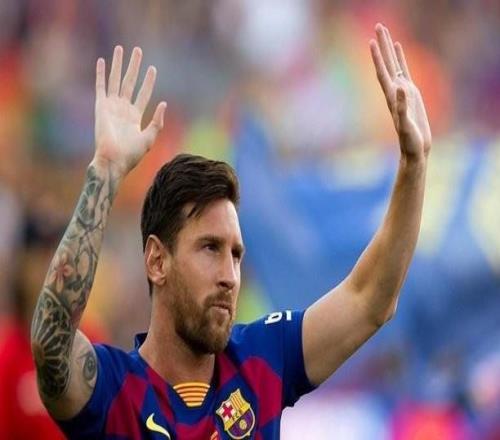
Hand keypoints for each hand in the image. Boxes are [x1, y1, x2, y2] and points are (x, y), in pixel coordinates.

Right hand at [94, 46, 166, 176]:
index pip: (143, 93)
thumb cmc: (132, 154)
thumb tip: (163, 104)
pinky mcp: (101, 107)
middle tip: (137, 50)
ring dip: (118, 64)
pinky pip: (101, 86)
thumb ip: (157, 121)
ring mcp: (111, 106)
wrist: (114, 160)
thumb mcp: (149, 138)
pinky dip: (101, 74)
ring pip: (116, 80)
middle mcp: (123, 109)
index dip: (148, 81)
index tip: (152, 68)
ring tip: (121, 48)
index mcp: (135, 117)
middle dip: (134, 66)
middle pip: (130, 82)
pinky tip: (103, 61)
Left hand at [370, 24, 430, 159]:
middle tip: (379, 26)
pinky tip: (398, 48)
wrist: (414, 148)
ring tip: (386, 31)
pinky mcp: (411, 92)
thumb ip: (402, 107)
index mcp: (391, 96)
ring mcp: (402, 90)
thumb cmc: (409, 139)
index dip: (377, 57)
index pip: (382, 72)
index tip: (371, 41)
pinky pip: (404, 70)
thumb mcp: (406, 124)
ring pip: (394, 63)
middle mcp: (393, 90)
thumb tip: (402, 88)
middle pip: (386, 63)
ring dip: (389, 48)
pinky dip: (401, 58)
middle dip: (382, 45)